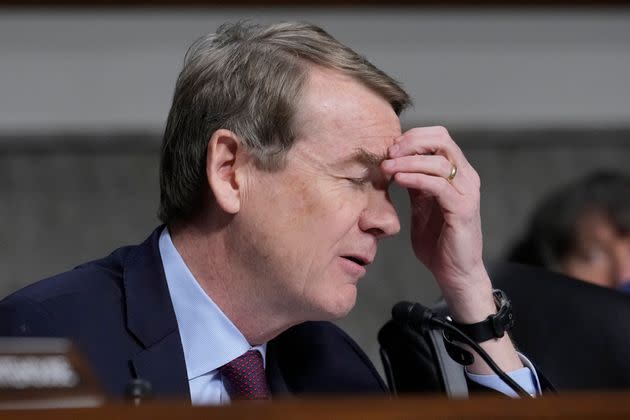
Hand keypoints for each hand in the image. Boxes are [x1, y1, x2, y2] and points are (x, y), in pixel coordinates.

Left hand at [381, 126, 486, 303]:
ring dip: (408, 160)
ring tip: (386, 168)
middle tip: (388, 154)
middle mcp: (467, 177)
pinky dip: (416, 178)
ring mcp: (467, 192)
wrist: (454, 272)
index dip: (412, 137)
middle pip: (442, 139)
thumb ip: (414, 182)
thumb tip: (393, 162)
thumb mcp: (421, 204)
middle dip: (411, 142)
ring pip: (439, 160)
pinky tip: (399, 180)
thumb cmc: (437, 240)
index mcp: (457, 173)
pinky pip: (438, 185)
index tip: (389, 148)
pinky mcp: (463, 209)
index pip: (438, 136)